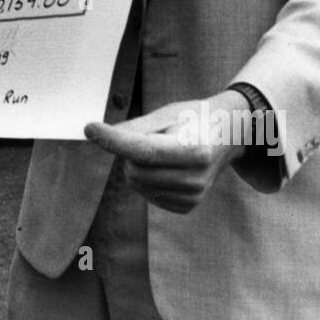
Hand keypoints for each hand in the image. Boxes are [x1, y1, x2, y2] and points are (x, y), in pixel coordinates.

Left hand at [83, 90, 251, 212]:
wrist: (228, 136)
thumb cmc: (194, 118)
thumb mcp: (168, 113)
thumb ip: (134, 127)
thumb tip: (97, 134)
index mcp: (195, 149)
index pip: (143, 150)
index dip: (114, 140)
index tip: (91, 128)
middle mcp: (196, 178)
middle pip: (135, 170)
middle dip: (129, 152)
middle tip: (149, 137)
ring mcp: (193, 196)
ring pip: (136, 183)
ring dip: (136, 165)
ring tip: (162, 150)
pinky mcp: (186, 207)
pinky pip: (145, 193)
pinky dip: (146, 178)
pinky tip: (166, 166)